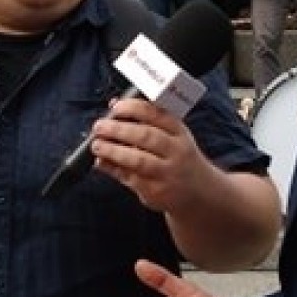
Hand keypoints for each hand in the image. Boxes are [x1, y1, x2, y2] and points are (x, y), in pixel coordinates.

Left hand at [87, 97, 213, 212]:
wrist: (199, 192)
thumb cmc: (178, 158)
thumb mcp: (171, 136)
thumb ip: (144, 121)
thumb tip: (113, 104)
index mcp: (179, 132)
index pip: (157, 114)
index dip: (134, 108)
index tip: (115, 107)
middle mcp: (177, 151)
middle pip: (146, 136)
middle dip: (118, 130)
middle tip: (99, 126)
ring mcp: (167, 173)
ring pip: (138, 160)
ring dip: (113, 151)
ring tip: (97, 145)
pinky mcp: (156, 192)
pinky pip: (131, 179)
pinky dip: (114, 169)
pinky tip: (102, 162)